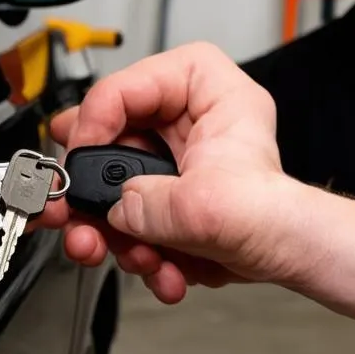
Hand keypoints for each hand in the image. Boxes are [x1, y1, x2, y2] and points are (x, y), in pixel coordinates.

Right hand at [37, 42, 309, 303]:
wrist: (287, 258)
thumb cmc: (273, 216)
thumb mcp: (202, 207)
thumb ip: (145, 205)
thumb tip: (113, 208)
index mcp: (202, 88)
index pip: (126, 86)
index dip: (93, 123)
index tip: (80, 161)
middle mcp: (180, 120)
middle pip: (107, 140)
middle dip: (90, 192)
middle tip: (67, 211)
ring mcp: (168, 160)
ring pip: (109, 185)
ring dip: (112, 232)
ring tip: (132, 256)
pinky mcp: (161, 195)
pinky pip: (125, 215)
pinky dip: (135, 247)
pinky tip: (159, 266)